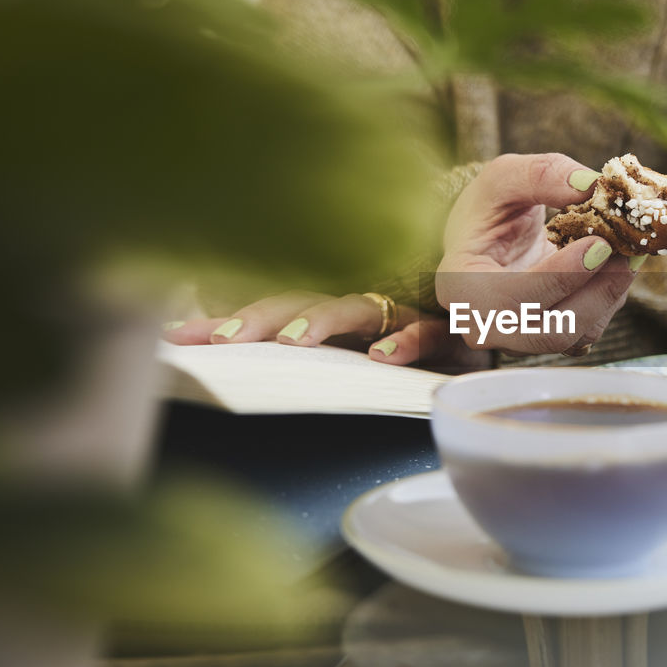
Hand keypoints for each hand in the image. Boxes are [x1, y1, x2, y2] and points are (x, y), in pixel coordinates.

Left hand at [161, 291, 488, 369]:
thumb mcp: (355, 352)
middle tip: (225, 340)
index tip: (179, 337)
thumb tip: (237, 363)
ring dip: (322, 322)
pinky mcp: (440, 330)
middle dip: (259, 319)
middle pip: (298, 303)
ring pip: (354, 310)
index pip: (265, 311)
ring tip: (294, 343)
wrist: (488, 312)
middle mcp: (356, 307)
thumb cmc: (408, 341)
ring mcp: (396, 313)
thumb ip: (308, 358)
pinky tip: (383, 358)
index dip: (223, 322)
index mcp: (326, 312)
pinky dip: (404, 342)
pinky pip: (422, 332)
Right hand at [436, 152, 636, 354]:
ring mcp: (520, 338)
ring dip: (610, 295)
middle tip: (628, 254)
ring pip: (576, 334)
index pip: (512, 300)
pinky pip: (587, 330)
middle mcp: (487, 326)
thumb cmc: (487, 209)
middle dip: (597, 294)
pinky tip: (617, 265)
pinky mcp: (551, 337)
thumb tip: (591, 184)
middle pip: (550, 331)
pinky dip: (610, 299)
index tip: (598, 245)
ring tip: (629, 252)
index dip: (560, 277)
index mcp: (462, 290)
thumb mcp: (502, 179)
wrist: (488, 237)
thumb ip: (541, 174)